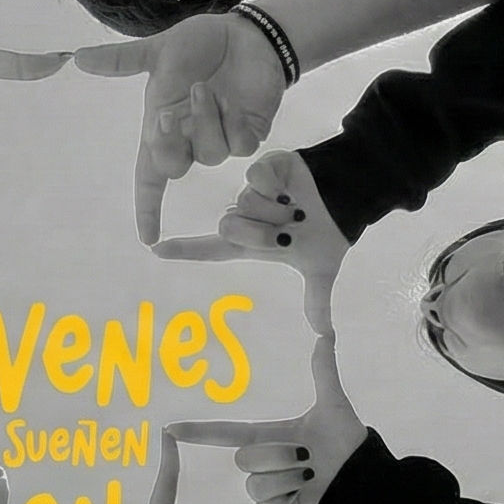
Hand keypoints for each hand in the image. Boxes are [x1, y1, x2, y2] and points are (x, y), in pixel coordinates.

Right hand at [76, 11, 289, 243]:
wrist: (245, 33)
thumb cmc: (200, 43)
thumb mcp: (158, 51)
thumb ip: (121, 60)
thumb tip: (78, 57)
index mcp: (162, 125)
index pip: (150, 174)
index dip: (147, 206)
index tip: (147, 237)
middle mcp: (189, 138)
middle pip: (174, 167)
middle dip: (168, 146)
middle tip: (166, 115)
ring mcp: (219, 137)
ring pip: (210, 154)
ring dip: (204, 121)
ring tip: (204, 88)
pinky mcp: (249, 132)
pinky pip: (241, 146)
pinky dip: (234, 123)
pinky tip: (233, 100)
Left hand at [151, 148, 347, 330]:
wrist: (348, 198)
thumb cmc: (328, 233)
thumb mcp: (321, 269)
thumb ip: (316, 301)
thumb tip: (324, 335)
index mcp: (251, 242)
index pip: (211, 248)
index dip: (184, 250)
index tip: (155, 249)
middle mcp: (245, 216)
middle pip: (228, 227)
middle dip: (262, 234)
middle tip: (289, 232)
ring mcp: (251, 192)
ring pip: (243, 203)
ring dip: (276, 211)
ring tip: (295, 208)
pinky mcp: (261, 169)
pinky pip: (254, 179)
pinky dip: (277, 188)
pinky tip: (291, 188)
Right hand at [169, 330, 365, 503]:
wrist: (364, 483)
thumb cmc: (347, 445)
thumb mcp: (333, 406)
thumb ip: (324, 371)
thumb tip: (326, 334)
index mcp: (268, 437)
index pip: (226, 433)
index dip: (199, 431)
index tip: (170, 429)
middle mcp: (263, 464)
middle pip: (245, 458)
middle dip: (278, 456)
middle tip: (308, 458)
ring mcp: (267, 491)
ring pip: (256, 484)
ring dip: (289, 479)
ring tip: (311, 478)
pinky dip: (287, 501)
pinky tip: (305, 497)